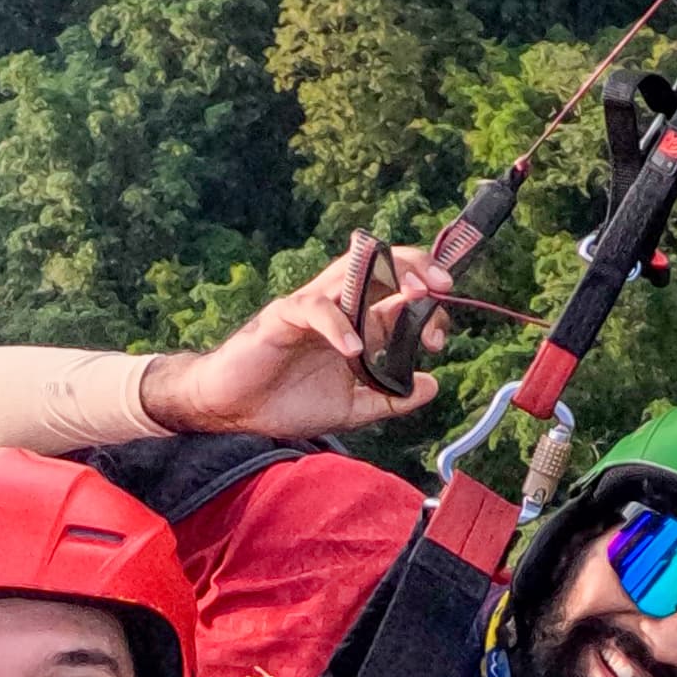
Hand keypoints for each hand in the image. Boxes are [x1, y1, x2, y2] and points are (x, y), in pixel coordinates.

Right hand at [138, 233, 453, 436]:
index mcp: (358, 323)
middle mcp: (339, 306)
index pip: (401, 296)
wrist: (235, 411)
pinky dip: (339, 326)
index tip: (438, 339)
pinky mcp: (284, 315)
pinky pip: (316, 309)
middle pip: (383, 266)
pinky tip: (354, 349)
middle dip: (417, 269)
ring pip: (353, 270)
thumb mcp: (351, 408)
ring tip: (415, 295)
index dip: (428, 308)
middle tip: (441, 289)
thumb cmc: (286, 402)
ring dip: (388, 275)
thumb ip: (390, 398)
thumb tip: (433, 386)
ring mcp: (312, 306)